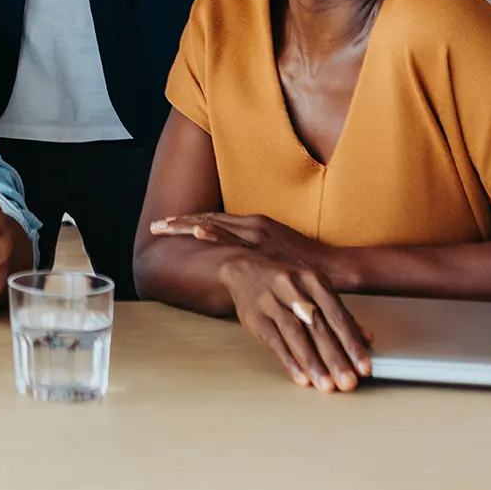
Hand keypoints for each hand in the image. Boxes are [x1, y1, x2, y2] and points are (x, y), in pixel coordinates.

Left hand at [149, 212, 341, 276]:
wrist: (336, 269)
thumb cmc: (306, 265)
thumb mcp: (274, 254)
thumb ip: (254, 255)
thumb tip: (235, 262)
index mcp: (254, 225)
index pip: (213, 221)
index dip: (187, 223)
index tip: (166, 224)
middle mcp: (253, 226)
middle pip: (207, 221)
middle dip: (178, 223)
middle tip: (154, 226)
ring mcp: (259, 235)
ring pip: (215, 227)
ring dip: (187, 226)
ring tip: (164, 227)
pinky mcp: (267, 247)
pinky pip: (236, 240)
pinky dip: (216, 234)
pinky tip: (199, 232)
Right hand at [218, 252, 370, 392]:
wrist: (244, 270)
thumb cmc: (285, 282)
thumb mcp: (314, 288)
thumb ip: (339, 313)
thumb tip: (367, 338)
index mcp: (312, 279)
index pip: (336, 315)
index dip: (352, 343)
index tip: (364, 367)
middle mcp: (291, 287)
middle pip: (317, 327)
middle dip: (335, 358)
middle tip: (348, 382)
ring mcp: (270, 301)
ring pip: (295, 335)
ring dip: (313, 363)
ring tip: (327, 385)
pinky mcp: (254, 316)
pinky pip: (274, 342)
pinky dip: (289, 361)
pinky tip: (302, 377)